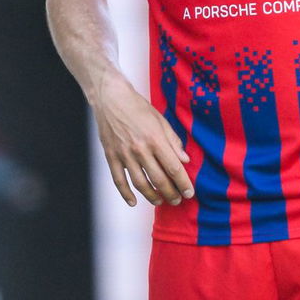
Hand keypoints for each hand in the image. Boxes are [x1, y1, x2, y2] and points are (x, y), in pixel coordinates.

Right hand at [90, 72, 193, 206]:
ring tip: (160, 201)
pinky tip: (133, 202)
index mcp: (155, 139)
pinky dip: (125, 194)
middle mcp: (140, 149)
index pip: (173, 168)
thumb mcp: (160, 120)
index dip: (183, 183)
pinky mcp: (111, 156)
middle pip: (159, 179)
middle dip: (171, 193)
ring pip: (140, 183)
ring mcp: (124, 154)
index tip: (189, 193)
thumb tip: (185, 160)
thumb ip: (173, 141)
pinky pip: (118, 180)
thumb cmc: (138, 107)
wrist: (110, 98)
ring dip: (152, 196)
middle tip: (177, 200)